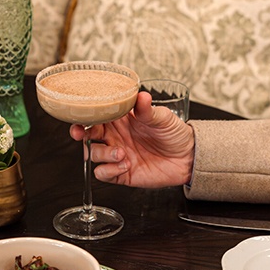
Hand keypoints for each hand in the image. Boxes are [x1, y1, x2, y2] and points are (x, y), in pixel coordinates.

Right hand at [70, 91, 195, 187]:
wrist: (188, 157)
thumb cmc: (174, 133)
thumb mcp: (163, 117)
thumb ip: (148, 110)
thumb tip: (141, 96)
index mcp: (121, 120)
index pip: (96, 115)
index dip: (85, 115)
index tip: (81, 115)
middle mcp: (115, 137)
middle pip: (87, 135)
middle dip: (81, 134)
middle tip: (84, 134)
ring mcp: (117, 155)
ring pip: (93, 154)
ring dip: (102, 154)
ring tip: (121, 153)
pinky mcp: (121, 173)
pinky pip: (103, 173)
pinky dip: (109, 169)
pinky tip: (125, 165)